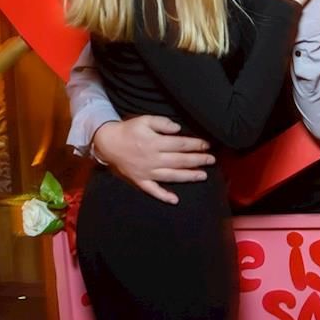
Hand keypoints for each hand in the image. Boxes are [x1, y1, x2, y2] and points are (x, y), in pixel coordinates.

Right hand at [92, 116, 214, 204]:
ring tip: (203, 176)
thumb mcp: (144, 120)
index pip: (180, 145)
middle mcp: (153, 159)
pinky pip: (152, 190)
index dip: (195, 145)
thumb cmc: (128, 130)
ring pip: (171, 176)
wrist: (107, 143)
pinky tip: (175, 200)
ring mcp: (146, 172)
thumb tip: (178, 129)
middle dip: (197, 160)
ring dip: (188, 176)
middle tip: (212, 160)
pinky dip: (163, 196)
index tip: (207, 145)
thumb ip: (162, 123)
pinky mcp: (140, 181)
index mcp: (155, 143)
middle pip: (179, 161)